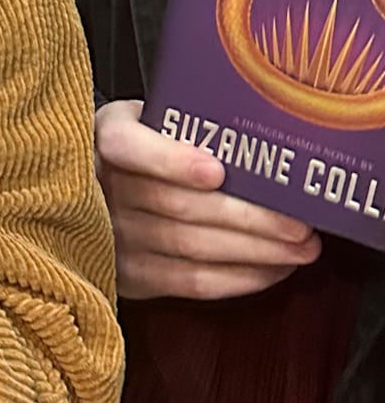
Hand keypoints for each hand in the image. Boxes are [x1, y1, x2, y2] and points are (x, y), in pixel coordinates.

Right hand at [96, 98, 320, 300]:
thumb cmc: (146, 150)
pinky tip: (273, 269)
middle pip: (178, 206)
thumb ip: (186, 123)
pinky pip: (190, 282)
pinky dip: (238, 278)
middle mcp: (103, 190)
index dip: (171, 161)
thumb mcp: (149, 120)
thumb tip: (264, 133)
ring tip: (300, 248)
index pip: (127, 147)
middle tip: (298, 222)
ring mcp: (114, 238)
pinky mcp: (131, 276)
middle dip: (247, 217)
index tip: (216, 171)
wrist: (101, 191)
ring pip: (191, 246)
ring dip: (254, 251)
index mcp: (106, 138)